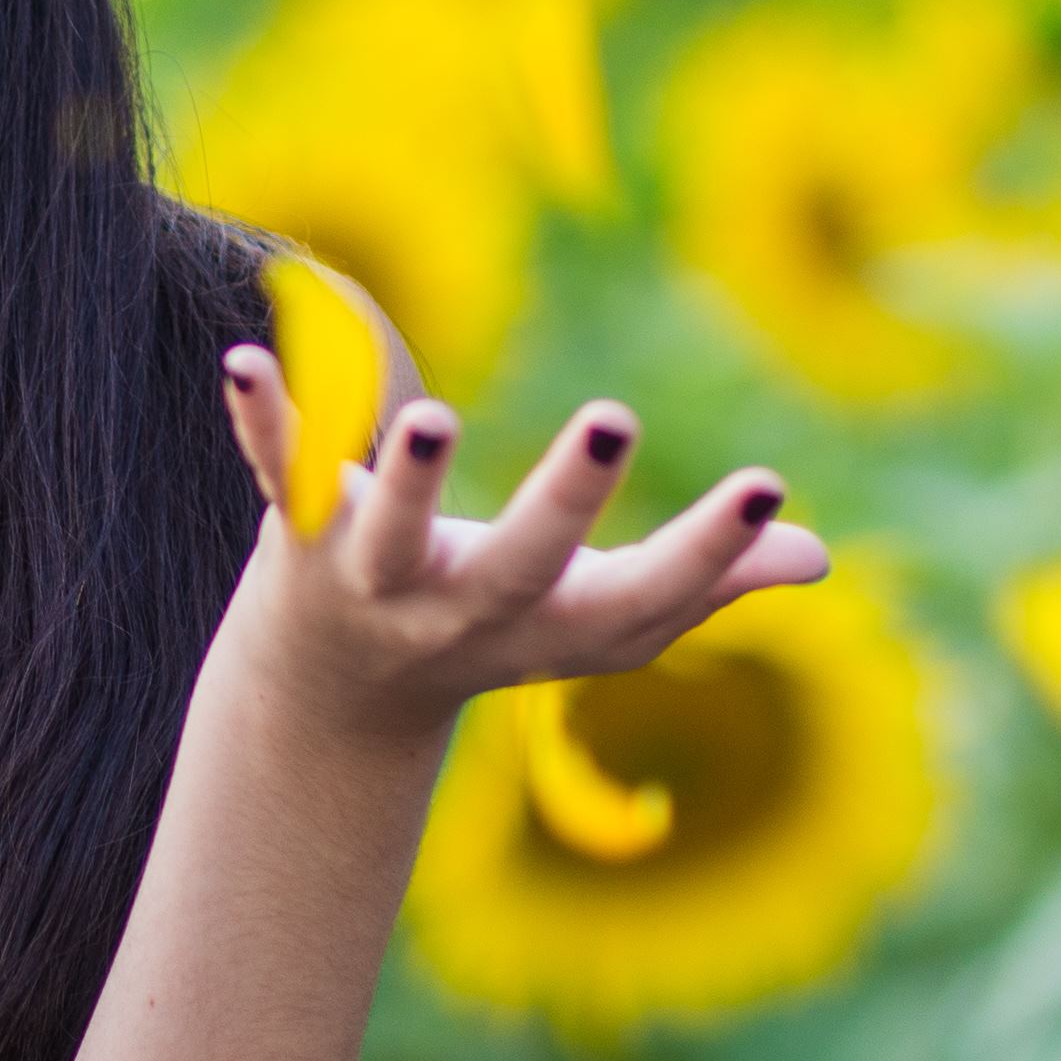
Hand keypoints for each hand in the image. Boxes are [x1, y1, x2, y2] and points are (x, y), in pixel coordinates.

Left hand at [211, 344, 826, 752]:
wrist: (329, 701)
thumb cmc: (490, 630)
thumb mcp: (596, 619)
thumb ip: (699, 580)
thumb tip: (817, 557)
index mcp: (552, 626)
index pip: (644, 597)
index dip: (711, 552)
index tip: (769, 486)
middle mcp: (463, 613)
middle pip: (522, 565)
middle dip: (567, 497)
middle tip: (615, 420)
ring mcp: (376, 584)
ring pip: (389, 535)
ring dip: (406, 483)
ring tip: (429, 417)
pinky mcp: (297, 543)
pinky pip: (278, 475)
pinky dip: (262, 419)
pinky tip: (244, 358)